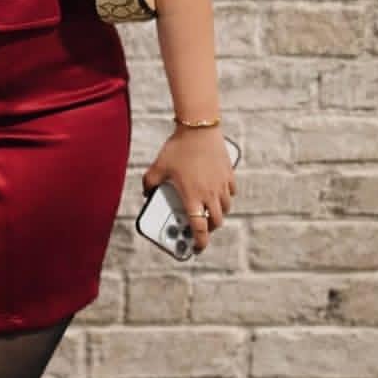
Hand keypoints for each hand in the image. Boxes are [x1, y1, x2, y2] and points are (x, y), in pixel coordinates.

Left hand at [142, 126, 235, 253]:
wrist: (198, 128)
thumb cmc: (178, 148)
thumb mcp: (157, 167)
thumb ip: (149, 183)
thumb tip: (147, 193)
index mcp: (192, 197)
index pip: (199, 228)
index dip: (199, 242)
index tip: (197, 249)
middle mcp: (210, 194)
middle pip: (215, 222)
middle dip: (208, 228)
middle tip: (200, 227)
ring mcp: (222, 184)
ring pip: (225, 208)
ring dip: (217, 213)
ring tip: (208, 210)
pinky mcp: (229, 174)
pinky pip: (231, 191)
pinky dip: (225, 196)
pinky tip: (217, 192)